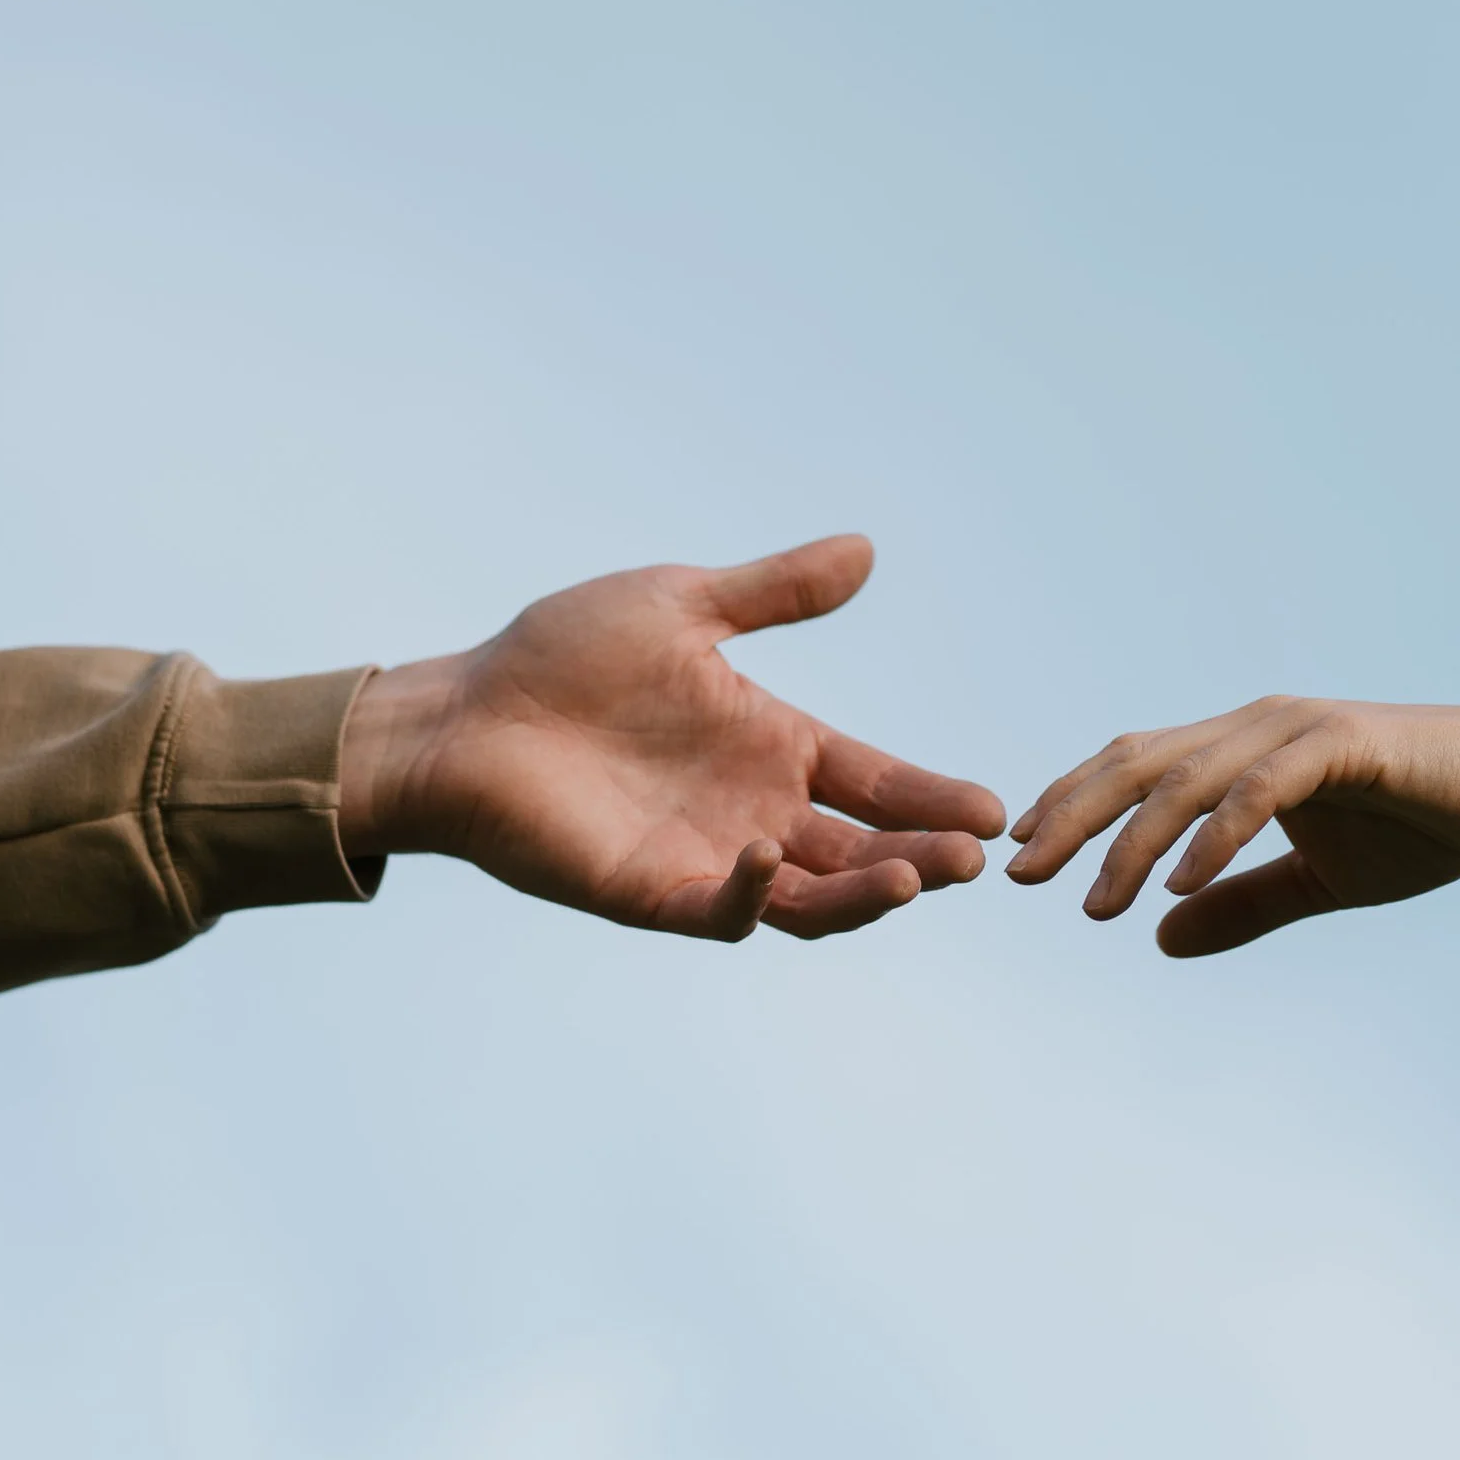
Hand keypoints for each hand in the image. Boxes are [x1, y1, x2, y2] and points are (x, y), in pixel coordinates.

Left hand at [339, 535, 1005, 941]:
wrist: (464, 710)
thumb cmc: (561, 655)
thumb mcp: (684, 605)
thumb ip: (776, 592)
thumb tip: (865, 549)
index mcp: (772, 746)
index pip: (875, 782)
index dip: (932, 797)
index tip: (994, 809)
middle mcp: (754, 812)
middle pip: (861, 853)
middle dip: (922, 856)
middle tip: (974, 856)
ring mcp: (708, 859)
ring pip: (812, 899)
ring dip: (866, 894)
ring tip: (914, 875)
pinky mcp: (652, 892)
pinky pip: (722, 910)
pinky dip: (755, 894)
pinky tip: (773, 854)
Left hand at [1005, 699, 1459, 957]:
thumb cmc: (1424, 825)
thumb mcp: (1317, 881)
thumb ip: (1241, 905)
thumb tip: (1161, 940)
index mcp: (1239, 748)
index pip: (1130, 765)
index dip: (1071, 804)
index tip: (1020, 857)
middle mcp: (1252, 727)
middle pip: (1136, 763)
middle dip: (1071, 818)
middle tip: (1021, 876)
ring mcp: (1293, 730)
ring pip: (1186, 778)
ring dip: (1134, 842)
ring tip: (1095, 902)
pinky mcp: (1340, 745)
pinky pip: (1260, 791)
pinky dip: (1216, 835)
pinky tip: (1182, 886)